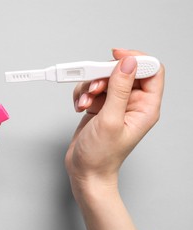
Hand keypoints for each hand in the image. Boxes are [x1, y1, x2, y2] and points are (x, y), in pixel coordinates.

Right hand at [64, 49, 163, 229]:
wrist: (84, 172)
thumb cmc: (101, 156)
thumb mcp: (111, 120)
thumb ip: (119, 90)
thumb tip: (128, 63)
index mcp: (145, 107)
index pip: (151, 71)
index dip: (136, 60)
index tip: (116, 57)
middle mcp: (132, 104)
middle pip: (123, 72)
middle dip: (104, 75)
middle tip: (94, 87)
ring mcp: (115, 105)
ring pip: (104, 79)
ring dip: (89, 86)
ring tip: (85, 103)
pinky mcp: (100, 107)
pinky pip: (91, 88)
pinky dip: (82, 94)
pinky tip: (80, 106)